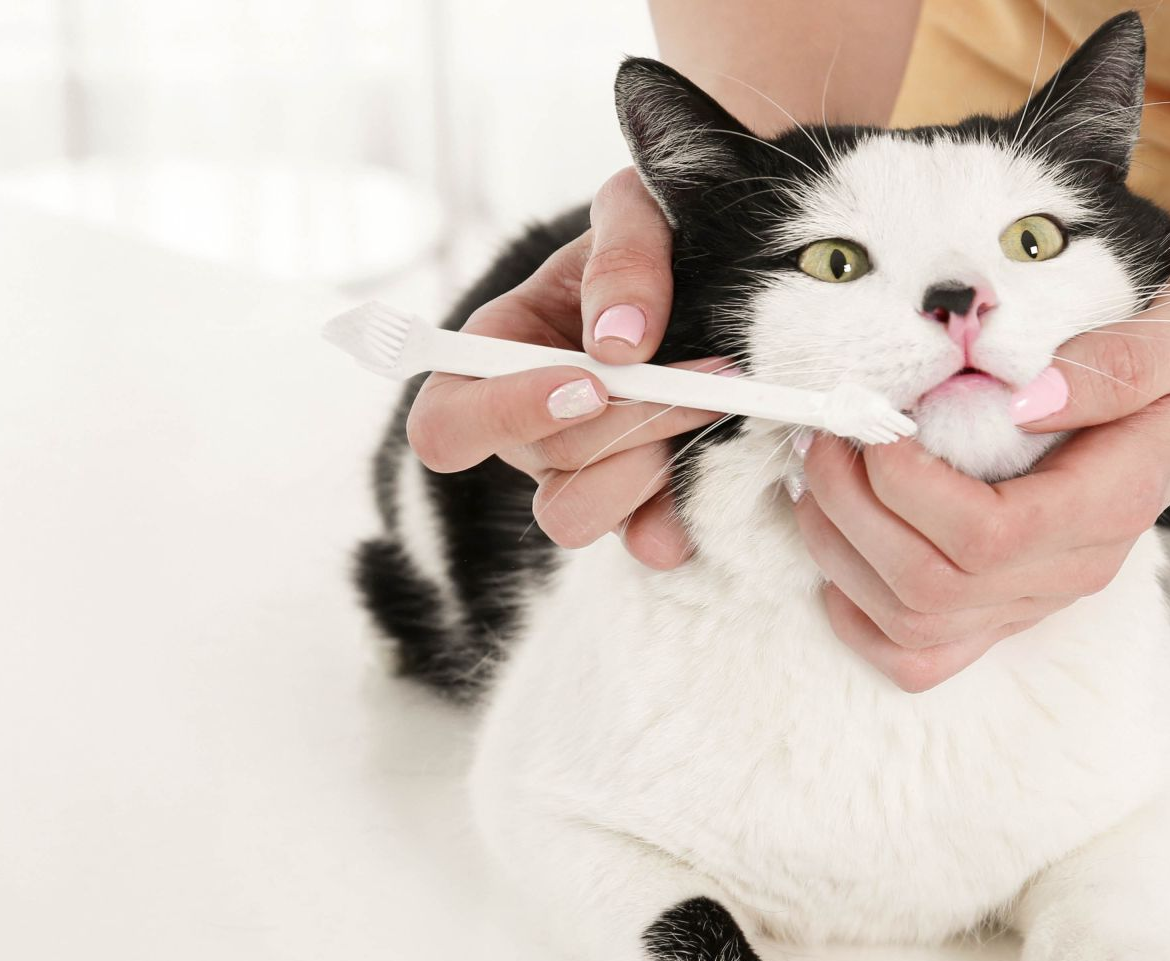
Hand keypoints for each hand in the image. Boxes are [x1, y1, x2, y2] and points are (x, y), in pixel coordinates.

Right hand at [402, 167, 718, 568]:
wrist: (717, 270)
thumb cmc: (653, 238)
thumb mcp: (638, 211)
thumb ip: (624, 257)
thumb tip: (621, 343)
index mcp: (495, 359)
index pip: (446, 424)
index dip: (506, 415)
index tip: (588, 381)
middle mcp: (528, 430)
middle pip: (542, 468)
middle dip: (626, 426)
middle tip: (703, 382)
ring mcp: (581, 475)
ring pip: (577, 517)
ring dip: (649, 473)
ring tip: (712, 413)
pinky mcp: (640, 503)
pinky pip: (644, 541)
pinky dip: (683, 517)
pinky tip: (724, 471)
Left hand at [794, 280, 1169, 691]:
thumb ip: (1122, 363)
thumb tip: (1033, 396)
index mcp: (1113, 504)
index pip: (989, 535)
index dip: (907, 486)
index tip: (877, 421)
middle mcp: (1074, 568)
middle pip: (933, 589)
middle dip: (853, 510)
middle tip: (827, 436)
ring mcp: (1037, 595)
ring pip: (913, 625)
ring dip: (841, 552)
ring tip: (821, 473)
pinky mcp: (1007, 602)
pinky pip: (921, 654)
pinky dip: (860, 615)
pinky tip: (842, 546)